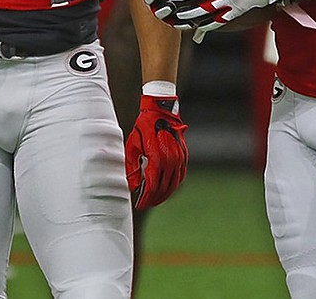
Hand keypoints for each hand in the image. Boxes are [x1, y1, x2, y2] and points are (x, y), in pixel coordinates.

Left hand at [125, 95, 187, 209]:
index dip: (146, 198)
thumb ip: (132, 167)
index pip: (152, 186)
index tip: (140, 204)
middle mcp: (170, 159)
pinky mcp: (184, 155)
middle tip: (146, 203)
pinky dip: (174, 185)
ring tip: (156, 199)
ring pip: (174, 184)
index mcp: (156, 157)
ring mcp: (179, 157)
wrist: (161, 110)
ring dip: (165, 194)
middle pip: (163, 187)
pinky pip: (181, 175)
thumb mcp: (132, 145)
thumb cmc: (144, 127)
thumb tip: (133, 186)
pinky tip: (167, 188)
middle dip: (154, 199)